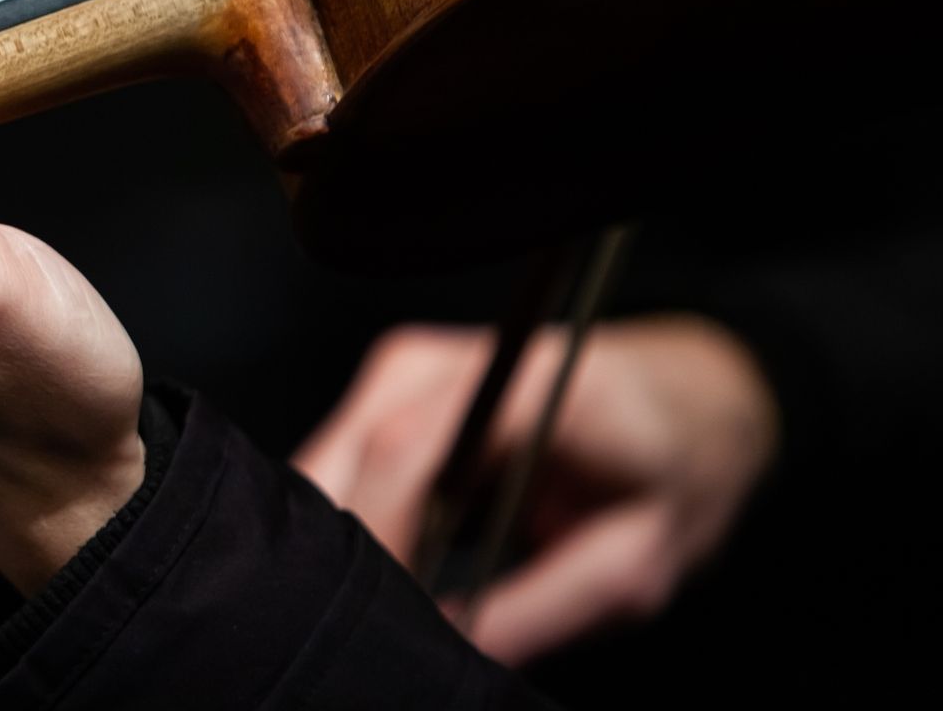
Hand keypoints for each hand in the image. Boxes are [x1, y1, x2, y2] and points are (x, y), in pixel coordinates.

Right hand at [294, 317, 778, 665]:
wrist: (685, 396)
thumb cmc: (672, 466)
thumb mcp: (635, 558)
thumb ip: (543, 606)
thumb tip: (453, 652)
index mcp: (520, 381)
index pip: (404, 450)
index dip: (375, 535)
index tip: (375, 617)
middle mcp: (443, 360)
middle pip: (346, 452)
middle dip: (337, 548)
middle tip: (364, 634)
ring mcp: (408, 367)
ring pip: (328, 460)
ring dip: (338, 538)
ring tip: (379, 610)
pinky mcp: (390, 389)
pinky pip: (344, 460)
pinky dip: (351, 518)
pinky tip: (381, 570)